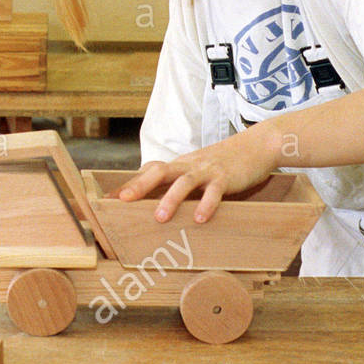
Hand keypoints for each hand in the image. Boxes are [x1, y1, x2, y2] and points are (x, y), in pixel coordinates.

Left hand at [117, 130, 277, 224]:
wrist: (256, 145)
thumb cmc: (222, 163)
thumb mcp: (196, 171)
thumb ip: (177, 184)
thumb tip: (155, 204)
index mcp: (178, 165)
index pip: (148, 172)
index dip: (128, 184)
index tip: (107, 199)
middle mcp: (188, 165)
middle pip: (159, 171)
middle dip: (139, 186)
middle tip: (123, 201)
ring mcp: (207, 170)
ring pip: (184, 181)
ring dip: (170, 199)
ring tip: (159, 217)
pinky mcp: (226, 177)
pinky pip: (215, 191)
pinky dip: (207, 204)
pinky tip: (201, 218)